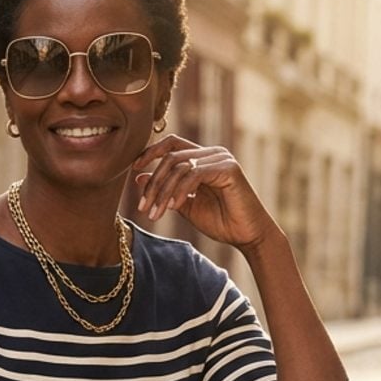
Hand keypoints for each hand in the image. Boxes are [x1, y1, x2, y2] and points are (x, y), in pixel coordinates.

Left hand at [132, 135, 272, 250]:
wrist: (248, 235)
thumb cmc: (221, 222)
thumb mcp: (185, 206)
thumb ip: (166, 190)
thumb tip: (139, 177)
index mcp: (202, 158)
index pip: (171, 145)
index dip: (149, 153)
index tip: (133, 171)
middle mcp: (212, 153)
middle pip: (171, 156)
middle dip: (153, 183)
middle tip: (143, 208)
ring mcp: (221, 158)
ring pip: (180, 166)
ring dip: (163, 191)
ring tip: (155, 214)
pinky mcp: (228, 169)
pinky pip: (195, 174)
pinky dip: (180, 191)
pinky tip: (173, 208)